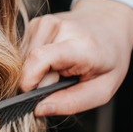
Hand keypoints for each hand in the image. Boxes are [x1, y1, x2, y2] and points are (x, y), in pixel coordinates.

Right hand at [20, 0, 132, 115]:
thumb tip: (39, 109)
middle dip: (38, 81)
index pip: (41, 58)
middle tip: (59, 81)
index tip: (30, 96)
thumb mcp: (102, 89)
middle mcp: (59, 27)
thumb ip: (72, 102)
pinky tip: (51, 59)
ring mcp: (44, 22)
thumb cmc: (109, 58)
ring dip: (35, 71)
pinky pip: (23, 51)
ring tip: (58, 69)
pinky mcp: (34, 22)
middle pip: (30, 63)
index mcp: (81, 45)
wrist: (109, 22)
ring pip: (22, 58)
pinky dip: (33, 61)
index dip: (29, 80)